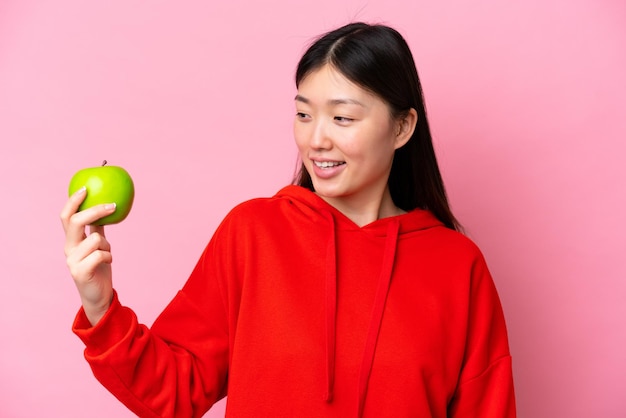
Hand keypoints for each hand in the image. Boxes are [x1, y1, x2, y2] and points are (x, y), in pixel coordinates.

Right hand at [60, 187, 116, 325]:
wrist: (99, 296)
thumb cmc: (99, 268)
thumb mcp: (98, 246)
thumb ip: (97, 230)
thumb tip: (106, 208)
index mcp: (71, 240)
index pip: (66, 217)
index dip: (73, 201)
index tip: (85, 188)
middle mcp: (68, 249)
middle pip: (75, 222)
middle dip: (94, 211)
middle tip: (112, 205)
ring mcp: (72, 261)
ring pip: (95, 239)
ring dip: (107, 244)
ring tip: (107, 254)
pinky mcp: (80, 272)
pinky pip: (101, 254)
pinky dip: (108, 256)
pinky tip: (107, 262)